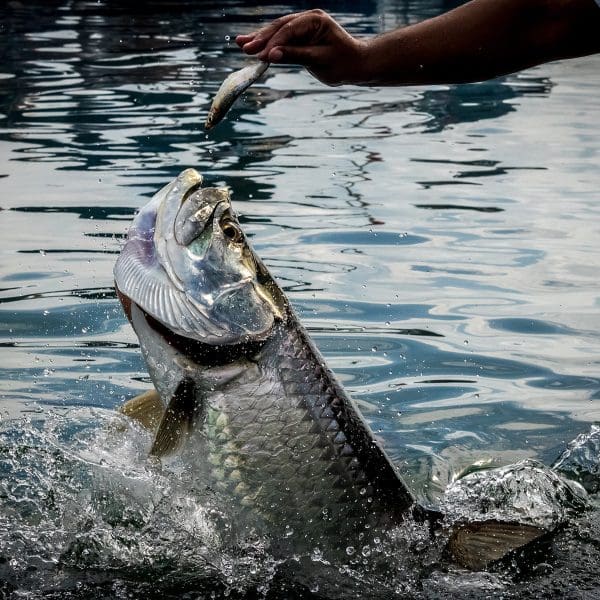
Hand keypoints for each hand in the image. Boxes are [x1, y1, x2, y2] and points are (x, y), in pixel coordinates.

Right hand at [235, 9, 366, 85]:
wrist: (356, 65)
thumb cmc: (343, 63)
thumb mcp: (320, 61)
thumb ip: (296, 56)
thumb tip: (272, 55)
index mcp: (316, 20)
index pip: (289, 30)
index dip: (273, 43)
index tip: (260, 56)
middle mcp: (308, 19)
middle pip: (280, 27)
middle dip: (261, 38)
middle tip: (243, 48)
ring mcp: (303, 26)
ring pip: (277, 31)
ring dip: (259, 39)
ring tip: (240, 44)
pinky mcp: (300, 36)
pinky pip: (281, 39)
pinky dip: (268, 44)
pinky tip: (252, 45)